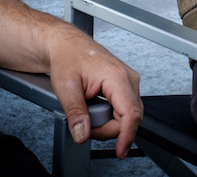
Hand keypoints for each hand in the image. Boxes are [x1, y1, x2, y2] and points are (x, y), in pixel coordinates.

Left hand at [46, 27, 142, 158]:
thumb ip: (76, 113)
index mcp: (117, 77)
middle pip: (128, 118)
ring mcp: (129, 82)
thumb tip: (82, 133)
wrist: (67, 45)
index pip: (130, 113)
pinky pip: (123, 109)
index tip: (120, 151)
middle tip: (84, 125)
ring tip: (86, 112)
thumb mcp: (66, 87)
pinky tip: (94, 107)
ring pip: (126, 115)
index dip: (126, 136)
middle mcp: (129, 78)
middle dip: (107, 129)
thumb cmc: (68, 57)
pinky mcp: (125, 86)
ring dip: (106, 122)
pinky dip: (108, 116)